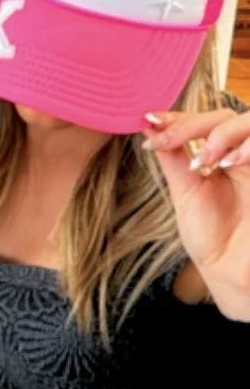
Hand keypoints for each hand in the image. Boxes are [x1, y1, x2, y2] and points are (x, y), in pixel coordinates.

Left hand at [145, 108, 249, 319]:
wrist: (230, 272)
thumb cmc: (211, 235)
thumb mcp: (185, 190)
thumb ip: (173, 156)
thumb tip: (148, 123)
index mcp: (223, 156)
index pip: (205, 120)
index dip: (178, 117)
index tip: (148, 119)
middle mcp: (245, 156)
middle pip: (227, 116)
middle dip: (193, 125)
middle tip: (167, 142)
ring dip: (224, 134)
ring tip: (202, 160)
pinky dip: (249, 147)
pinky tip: (230, 162)